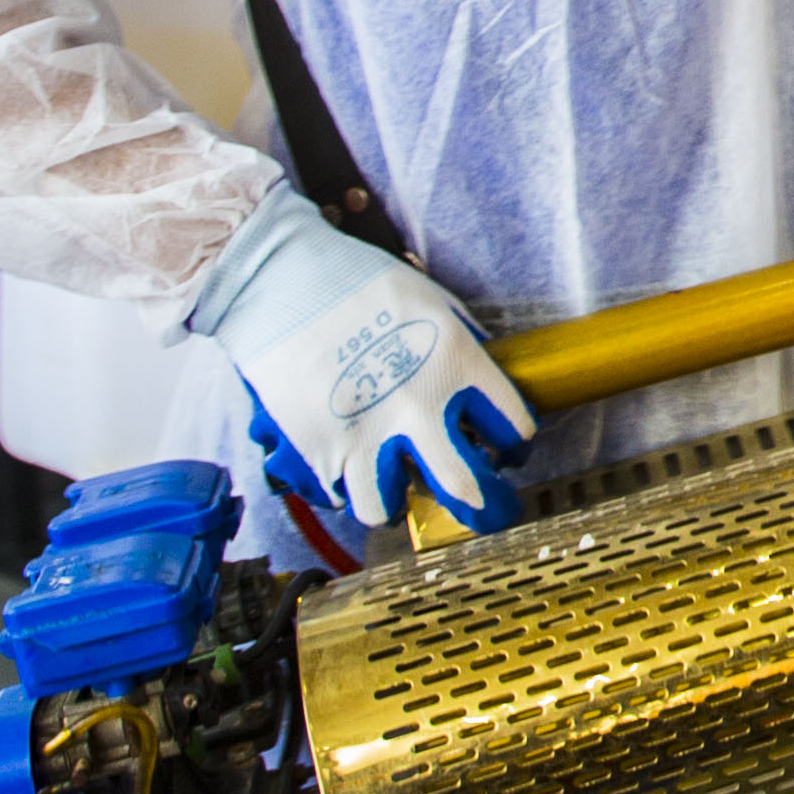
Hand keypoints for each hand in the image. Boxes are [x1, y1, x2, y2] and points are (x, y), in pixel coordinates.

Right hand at [188, 189, 529, 528]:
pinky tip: (350, 460)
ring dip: (398, 501)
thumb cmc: (356, 284)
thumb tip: (484, 388)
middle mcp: (415, 409)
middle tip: (489, 510)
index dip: (514, 443)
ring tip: (398, 482)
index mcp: (454, 365)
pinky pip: (338, 495)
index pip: (511, 428)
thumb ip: (464, 348)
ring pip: (389, 509)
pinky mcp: (315, 451)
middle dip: (488, 510)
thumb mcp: (432, 303)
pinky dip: (346, 486)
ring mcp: (363, 436)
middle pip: (466, 489)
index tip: (506, 450)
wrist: (280, 282)